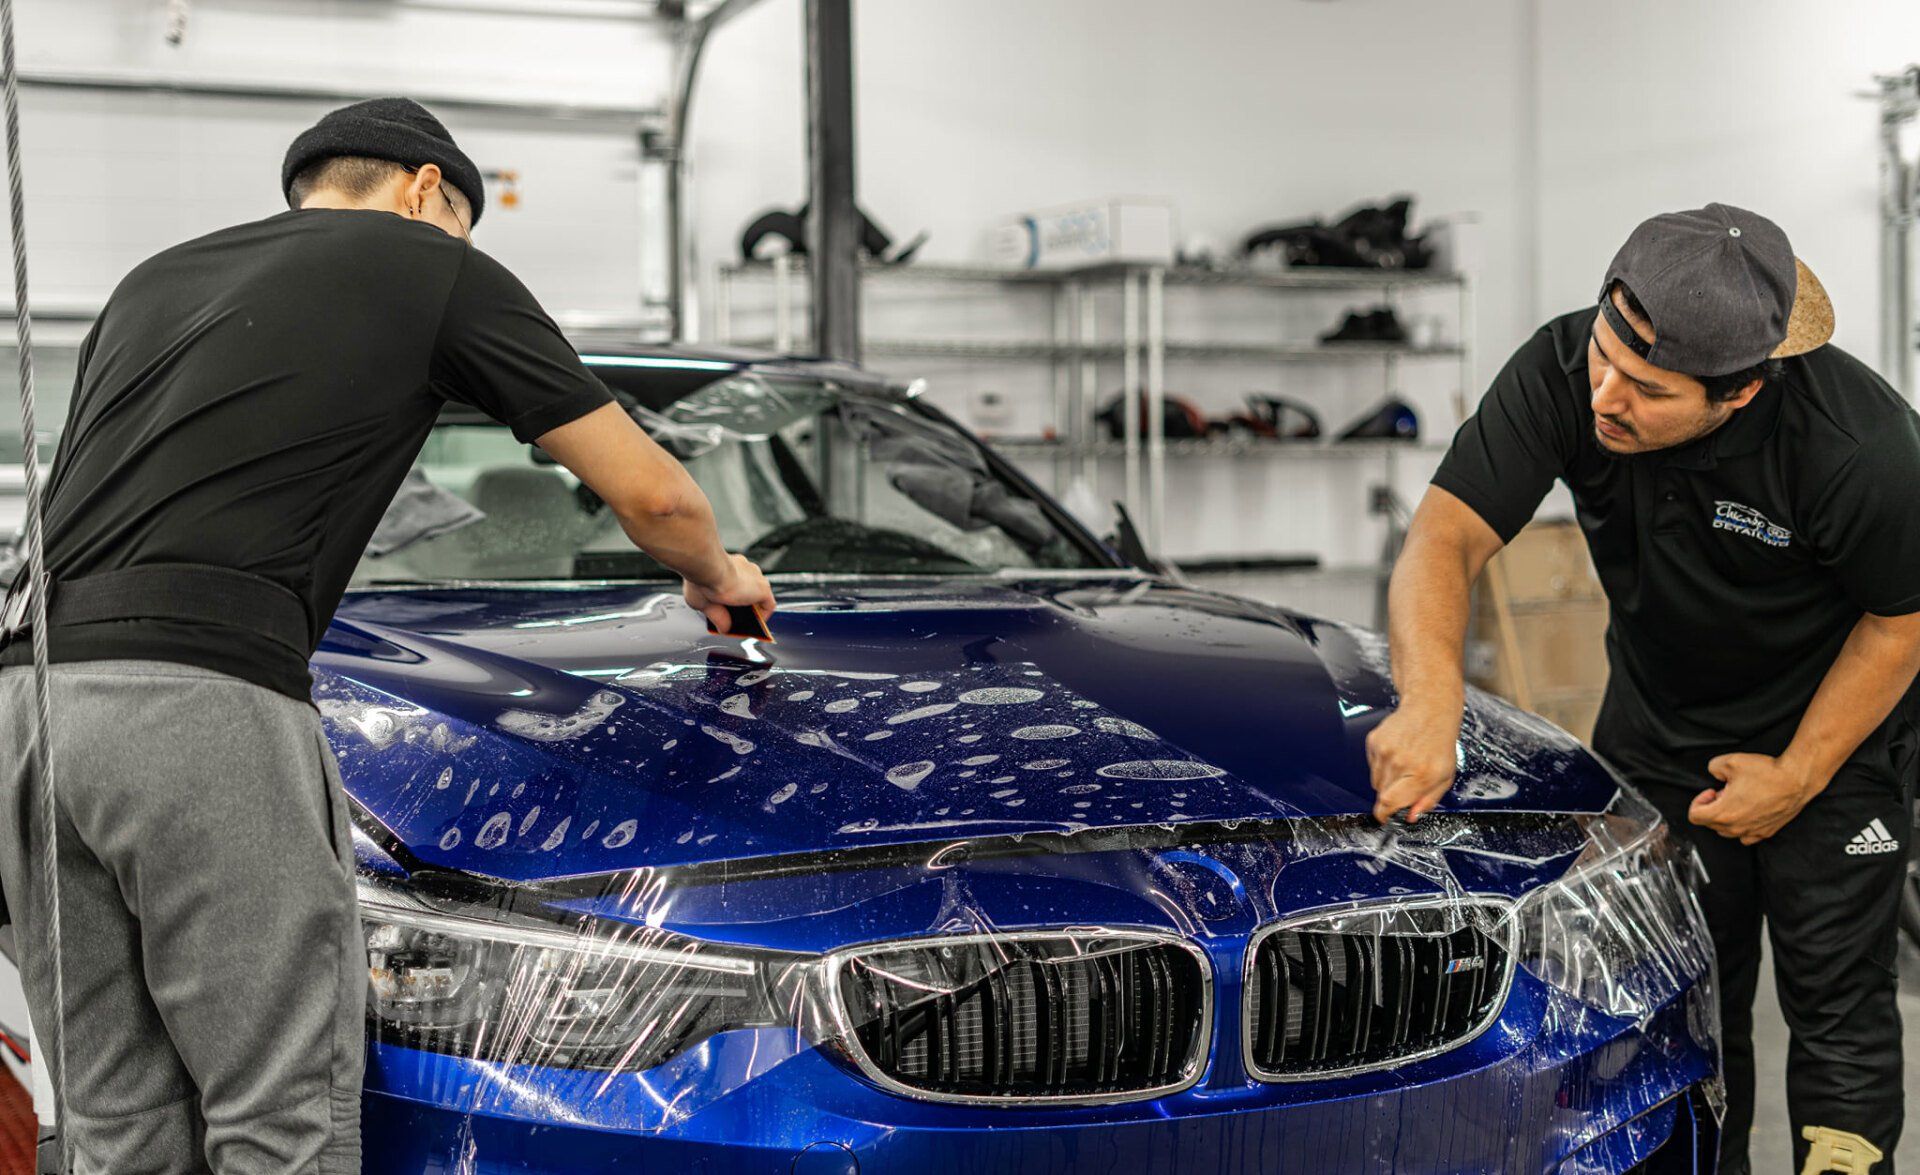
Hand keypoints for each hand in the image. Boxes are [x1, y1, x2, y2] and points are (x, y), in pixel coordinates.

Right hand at [684, 555, 775, 635]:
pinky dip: (763, 616)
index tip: (728, 613)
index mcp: (726, 567)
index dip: (732, 600)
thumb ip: (717, 616)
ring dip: (753, 612)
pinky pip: (768, 605)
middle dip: (742, 607)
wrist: (710, 570)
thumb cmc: (701, 578)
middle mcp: (742, 570)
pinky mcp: (763, 588)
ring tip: (746, 626)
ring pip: (758, 597)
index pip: (734, 584)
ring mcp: (754, 578)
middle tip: (736, 621)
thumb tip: (723, 628)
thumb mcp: (704, 603)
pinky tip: (756, 627)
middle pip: (747, 591)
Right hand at [1367, 701, 1461, 823]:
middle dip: (1391, 796)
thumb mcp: (1445, 777)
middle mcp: (1400, 762)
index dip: (1384, 814)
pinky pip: (1372, 765)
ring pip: (1375, 780)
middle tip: (1404, 784)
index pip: (1389, 802)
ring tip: (1403, 765)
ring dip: (1387, 780)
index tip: (1384, 817)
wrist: (1429, 709)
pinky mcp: (1374, 741)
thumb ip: (1428, 800)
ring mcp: (1384, 750)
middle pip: (1381, 794)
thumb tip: (1410, 816)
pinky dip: (1382, 765)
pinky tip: (1396, 753)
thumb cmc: (1440, 743)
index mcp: (1420, 774)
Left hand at [1689, 752, 1824, 844]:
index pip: (1694, 816)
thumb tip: (1714, 774)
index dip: (1698, 801)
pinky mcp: (1766, 832)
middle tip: (1726, 792)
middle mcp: (1736, 828)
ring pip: (1727, 831)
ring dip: (1727, 817)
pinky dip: (1742, 826)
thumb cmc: (1766, 773)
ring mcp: (1752, 832)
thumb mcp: (1730, 762)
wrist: (1796, 780)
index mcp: (1723, 813)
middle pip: (1710, 824)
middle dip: (1713, 807)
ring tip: (1739, 800)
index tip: (1712, 791)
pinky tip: (1749, 811)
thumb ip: (1713, 767)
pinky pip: (1746, 836)